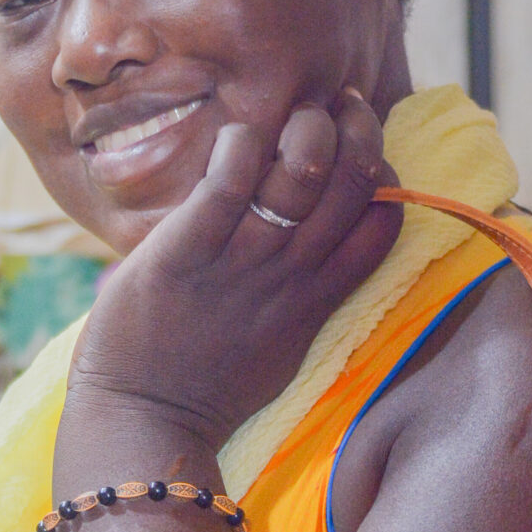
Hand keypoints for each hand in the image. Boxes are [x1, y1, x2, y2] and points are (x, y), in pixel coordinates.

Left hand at [67, 92, 399, 453]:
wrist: (146, 424)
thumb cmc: (206, 384)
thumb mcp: (281, 344)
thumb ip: (307, 293)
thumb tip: (318, 246)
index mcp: (318, 295)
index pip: (385, 217)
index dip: (383, 170)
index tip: (356, 149)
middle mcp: (291, 273)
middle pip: (357, 180)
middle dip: (354, 127)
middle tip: (329, 107)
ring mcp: (241, 261)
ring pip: (304, 168)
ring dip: (302, 126)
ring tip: (283, 120)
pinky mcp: (186, 252)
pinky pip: (228, 179)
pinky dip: (239, 144)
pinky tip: (233, 141)